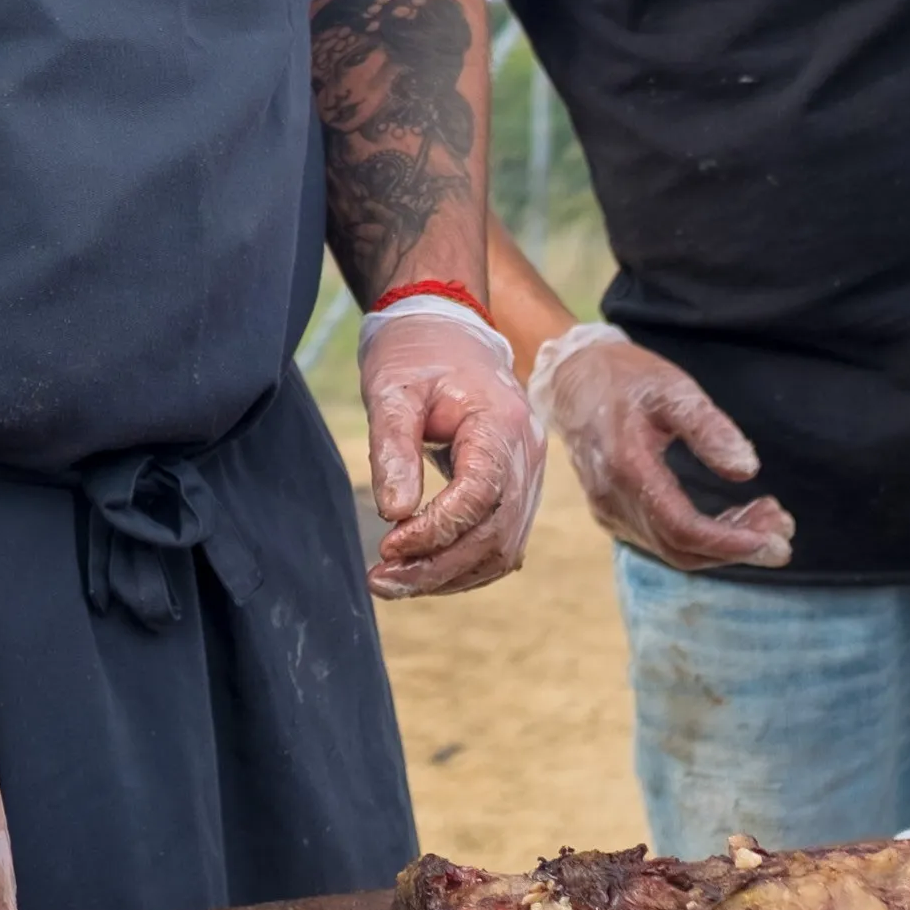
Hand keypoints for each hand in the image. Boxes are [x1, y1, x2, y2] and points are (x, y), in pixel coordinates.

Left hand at [359, 301, 542, 597]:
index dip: (436, 531)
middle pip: (495, 535)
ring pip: (501, 548)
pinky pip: (499, 540)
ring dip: (449, 575)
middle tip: (381, 580)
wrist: (446, 328)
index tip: (387, 545)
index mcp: (502, 424)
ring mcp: (528, 473)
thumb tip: (394, 513)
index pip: (480, 495)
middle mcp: (527, 454)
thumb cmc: (416, 353)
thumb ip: (393, 448)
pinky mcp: (516, 486)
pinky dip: (463, 564)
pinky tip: (422, 568)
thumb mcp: (391, 389)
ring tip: (392, 582)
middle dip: (437, 568)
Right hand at [533, 322, 794, 573]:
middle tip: (784, 528)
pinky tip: (732, 519)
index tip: (777, 539)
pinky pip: (661, 539)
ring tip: (767, 518)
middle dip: (737, 547)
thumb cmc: (623, 376)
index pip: (683, 527)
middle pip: (681, 548)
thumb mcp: (671, 387)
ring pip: (673, 549)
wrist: (570, 377)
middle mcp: (613, 499)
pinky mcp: (612, 512)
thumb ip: (708, 427)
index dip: (732, 543)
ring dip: (723, 544)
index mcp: (626, 467)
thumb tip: (748, 470)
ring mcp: (608, 510)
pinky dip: (702, 538)